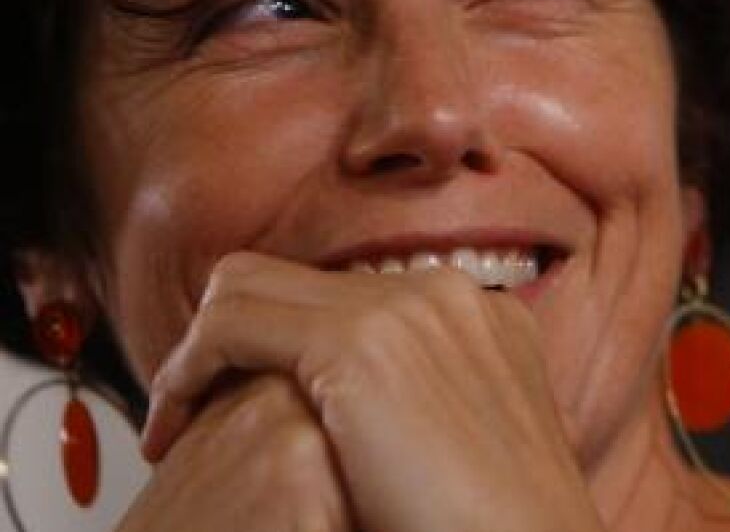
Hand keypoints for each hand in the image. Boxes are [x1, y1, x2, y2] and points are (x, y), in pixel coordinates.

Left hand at [140, 252, 603, 531]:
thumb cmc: (500, 528)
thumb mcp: (472, 450)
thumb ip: (431, 411)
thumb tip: (376, 429)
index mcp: (481, 315)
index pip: (350, 294)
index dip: (286, 341)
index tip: (249, 403)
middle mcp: (445, 293)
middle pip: (295, 277)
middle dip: (232, 336)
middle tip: (196, 408)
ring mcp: (405, 308)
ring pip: (247, 285)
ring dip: (196, 352)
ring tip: (176, 420)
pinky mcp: (359, 342)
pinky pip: (229, 324)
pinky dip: (185, 370)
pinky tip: (176, 426)